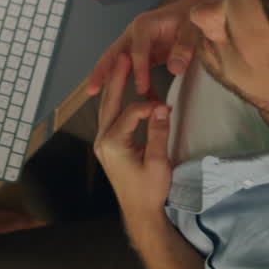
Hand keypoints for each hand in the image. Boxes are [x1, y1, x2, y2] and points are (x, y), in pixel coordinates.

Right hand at [85, 0, 203, 96]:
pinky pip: (125, 68)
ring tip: (92, 93)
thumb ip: (184, 49)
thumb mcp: (192, 31)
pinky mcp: (136, 52)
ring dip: (104, 76)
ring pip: (114, 61)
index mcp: (144, 26)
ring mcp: (132, 42)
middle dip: (101, 71)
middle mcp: (133, 33)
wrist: (190, 12)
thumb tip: (175, 70)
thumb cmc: (190, 20)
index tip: (141, 90)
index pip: (137, 51)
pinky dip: (121, 81)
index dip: (139, 71)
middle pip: (113, 53)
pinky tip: (124, 98)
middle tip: (90, 90)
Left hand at [93, 54, 172, 224]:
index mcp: (113, 144)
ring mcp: (102, 143)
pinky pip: (110, 117)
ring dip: (115, 87)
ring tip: (121, 65)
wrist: (139, 212)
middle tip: (123, 56)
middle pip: (109, 103)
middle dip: (116, 78)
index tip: (166, 107)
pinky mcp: (107, 146)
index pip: (130, 113)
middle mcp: (102, 141)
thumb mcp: (158, 163)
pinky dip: (116, 101)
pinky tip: (123, 90)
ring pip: (107, 108)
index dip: (148, 106)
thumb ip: (157, 133)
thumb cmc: (150, 191)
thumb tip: (161, 106)